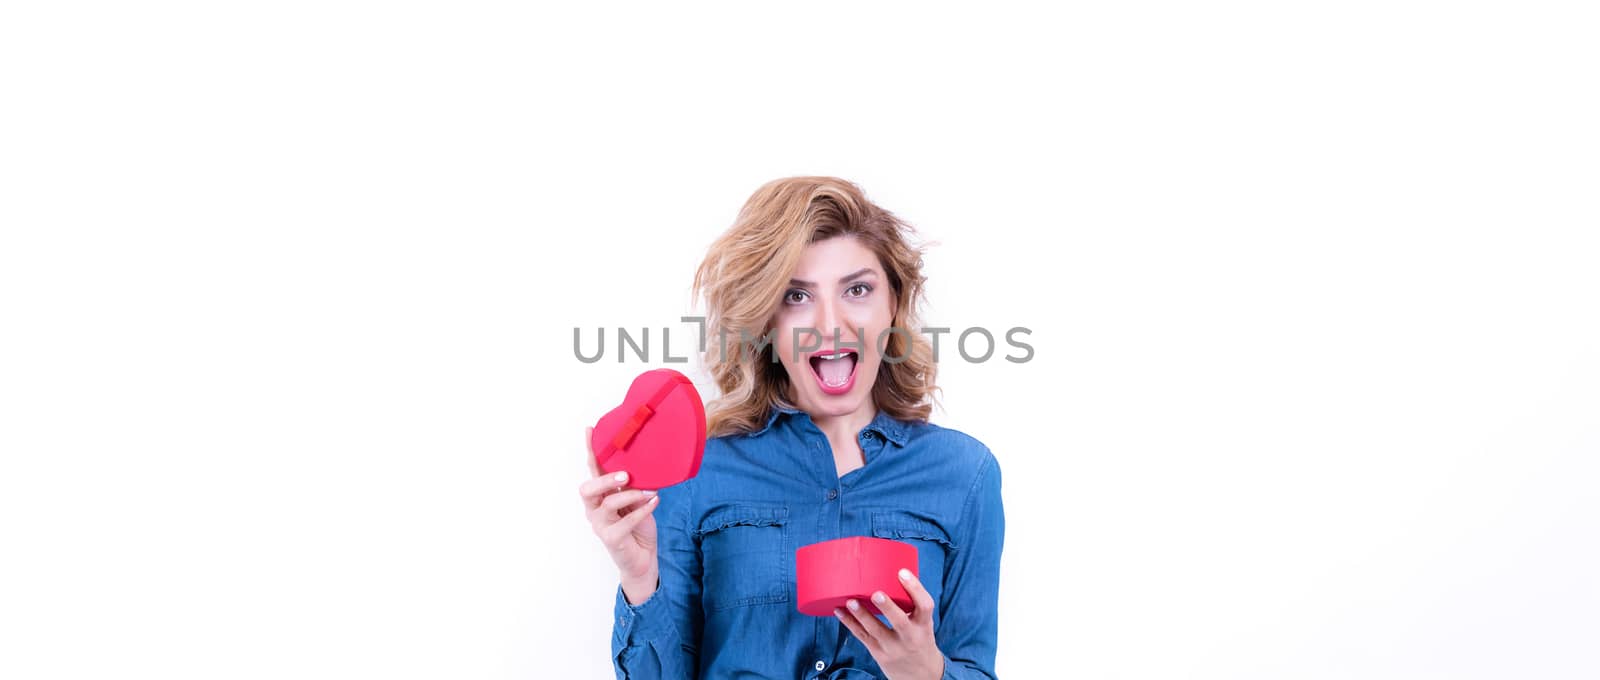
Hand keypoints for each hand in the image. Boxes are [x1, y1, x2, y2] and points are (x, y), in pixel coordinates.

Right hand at [577, 426, 659, 601]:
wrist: (644, 559)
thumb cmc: (638, 527)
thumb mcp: (636, 500)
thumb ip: (633, 485)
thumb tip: (642, 463)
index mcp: (600, 496)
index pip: (593, 470)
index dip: (591, 451)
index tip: (591, 430)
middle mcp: (595, 509)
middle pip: (587, 489)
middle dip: (605, 479)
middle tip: (625, 475)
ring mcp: (601, 525)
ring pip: (608, 504)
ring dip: (631, 494)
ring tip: (649, 491)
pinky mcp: (611, 539)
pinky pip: (625, 521)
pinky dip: (642, 510)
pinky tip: (655, 502)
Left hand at [834, 568, 944, 679]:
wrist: (921, 675)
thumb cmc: (919, 639)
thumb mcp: (922, 624)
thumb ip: (909, 604)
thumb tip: (888, 572)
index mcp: (924, 625)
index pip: (924, 605)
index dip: (915, 588)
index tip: (902, 572)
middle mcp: (910, 637)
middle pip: (900, 621)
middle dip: (887, 607)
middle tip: (876, 593)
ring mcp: (893, 647)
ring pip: (875, 630)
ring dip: (861, 615)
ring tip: (850, 601)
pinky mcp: (878, 653)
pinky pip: (862, 636)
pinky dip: (849, 623)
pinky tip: (839, 611)